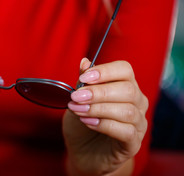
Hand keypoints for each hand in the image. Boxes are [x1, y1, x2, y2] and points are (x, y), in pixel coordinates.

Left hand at [63, 58, 148, 174]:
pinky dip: (104, 125)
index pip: (124, 70)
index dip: (105, 71)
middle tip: (76, 97)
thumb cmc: (81, 122)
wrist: (82, 152)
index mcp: (125, 85)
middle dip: (98, 92)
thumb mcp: (77, 99)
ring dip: (98, 108)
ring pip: (127, 111)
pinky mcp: (133, 143)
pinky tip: (88, 122)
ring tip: (78, 110)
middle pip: (127, 90)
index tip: (84, 78)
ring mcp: (138, 123)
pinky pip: (126, 131)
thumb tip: (84, 62)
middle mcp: (137, 102)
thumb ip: (83, 82)